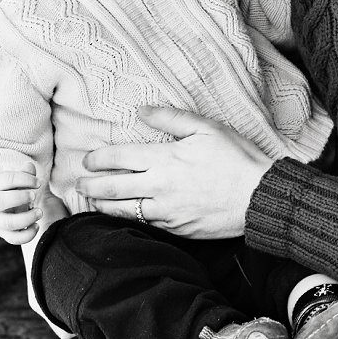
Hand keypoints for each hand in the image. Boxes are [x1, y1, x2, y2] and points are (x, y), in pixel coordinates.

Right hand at [0, 153, 49, 244]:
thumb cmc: (11, 190)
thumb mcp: (15, 180)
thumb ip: (24, 174)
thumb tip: (29, 167)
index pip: (7, 180)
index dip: (25, 180)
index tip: (38, 183)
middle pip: (0, 201)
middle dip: (20, 197)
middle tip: (34, 196)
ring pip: (8, 223)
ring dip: (26, 218)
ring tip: (39, 212)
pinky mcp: (4, 234)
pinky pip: (14, 239)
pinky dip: (27, 235)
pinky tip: (36, 226)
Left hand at [80, 106, 272, 240]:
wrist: (259, 197)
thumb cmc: (237, 159)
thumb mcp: (207, 128)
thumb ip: (171, 118)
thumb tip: (141, 110)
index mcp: (164, 158)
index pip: (118, 157)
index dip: (97, 159)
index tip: (87, 160)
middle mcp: (158, 186)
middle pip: (110, 186)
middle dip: (89, 184)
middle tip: (78, 183)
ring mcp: (163, 210)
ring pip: (119, 210)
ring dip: (100, 205)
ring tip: (90, 200)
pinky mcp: (172, 228)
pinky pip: (140, 224)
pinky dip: (124, 220)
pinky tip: (117, 216)